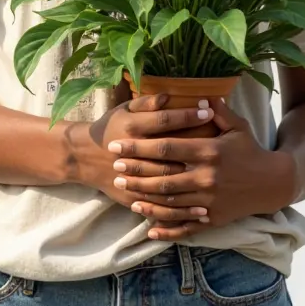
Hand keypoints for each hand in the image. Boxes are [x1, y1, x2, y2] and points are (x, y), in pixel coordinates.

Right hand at [70, 93, 215, 225]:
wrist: (85, 156)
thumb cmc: (110, 127)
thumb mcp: (125, 109)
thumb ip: (147, 102)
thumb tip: (170, 95)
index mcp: (131, 127)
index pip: (163, 121)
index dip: (185, 116)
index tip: (206, 111)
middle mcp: (132, 153)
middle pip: (168, 153)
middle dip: (194, 148)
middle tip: (220, 147)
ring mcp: (132, 178)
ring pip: (166, 182)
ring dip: (192, 183)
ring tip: (218, 182)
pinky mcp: (133, 197)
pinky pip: (160, 206)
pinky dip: (181, 210)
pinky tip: (201, 210)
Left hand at [106, 97, 296, 240]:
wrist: (273, 183)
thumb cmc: (251, 150)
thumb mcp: (237, 126)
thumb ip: (217, 110)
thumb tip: (200, 93)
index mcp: (208, 151)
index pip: (166, 148)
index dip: (139, 147)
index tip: (119, 146)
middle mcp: (206, 177)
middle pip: (162, 177)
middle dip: (136, 173)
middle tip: (114, 168)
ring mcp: (209, 201)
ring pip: (170, 202)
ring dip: (145, 198)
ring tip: (125, 193)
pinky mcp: (213, 219)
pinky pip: (185, 226)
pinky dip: (166, 228)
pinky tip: (149, 228)